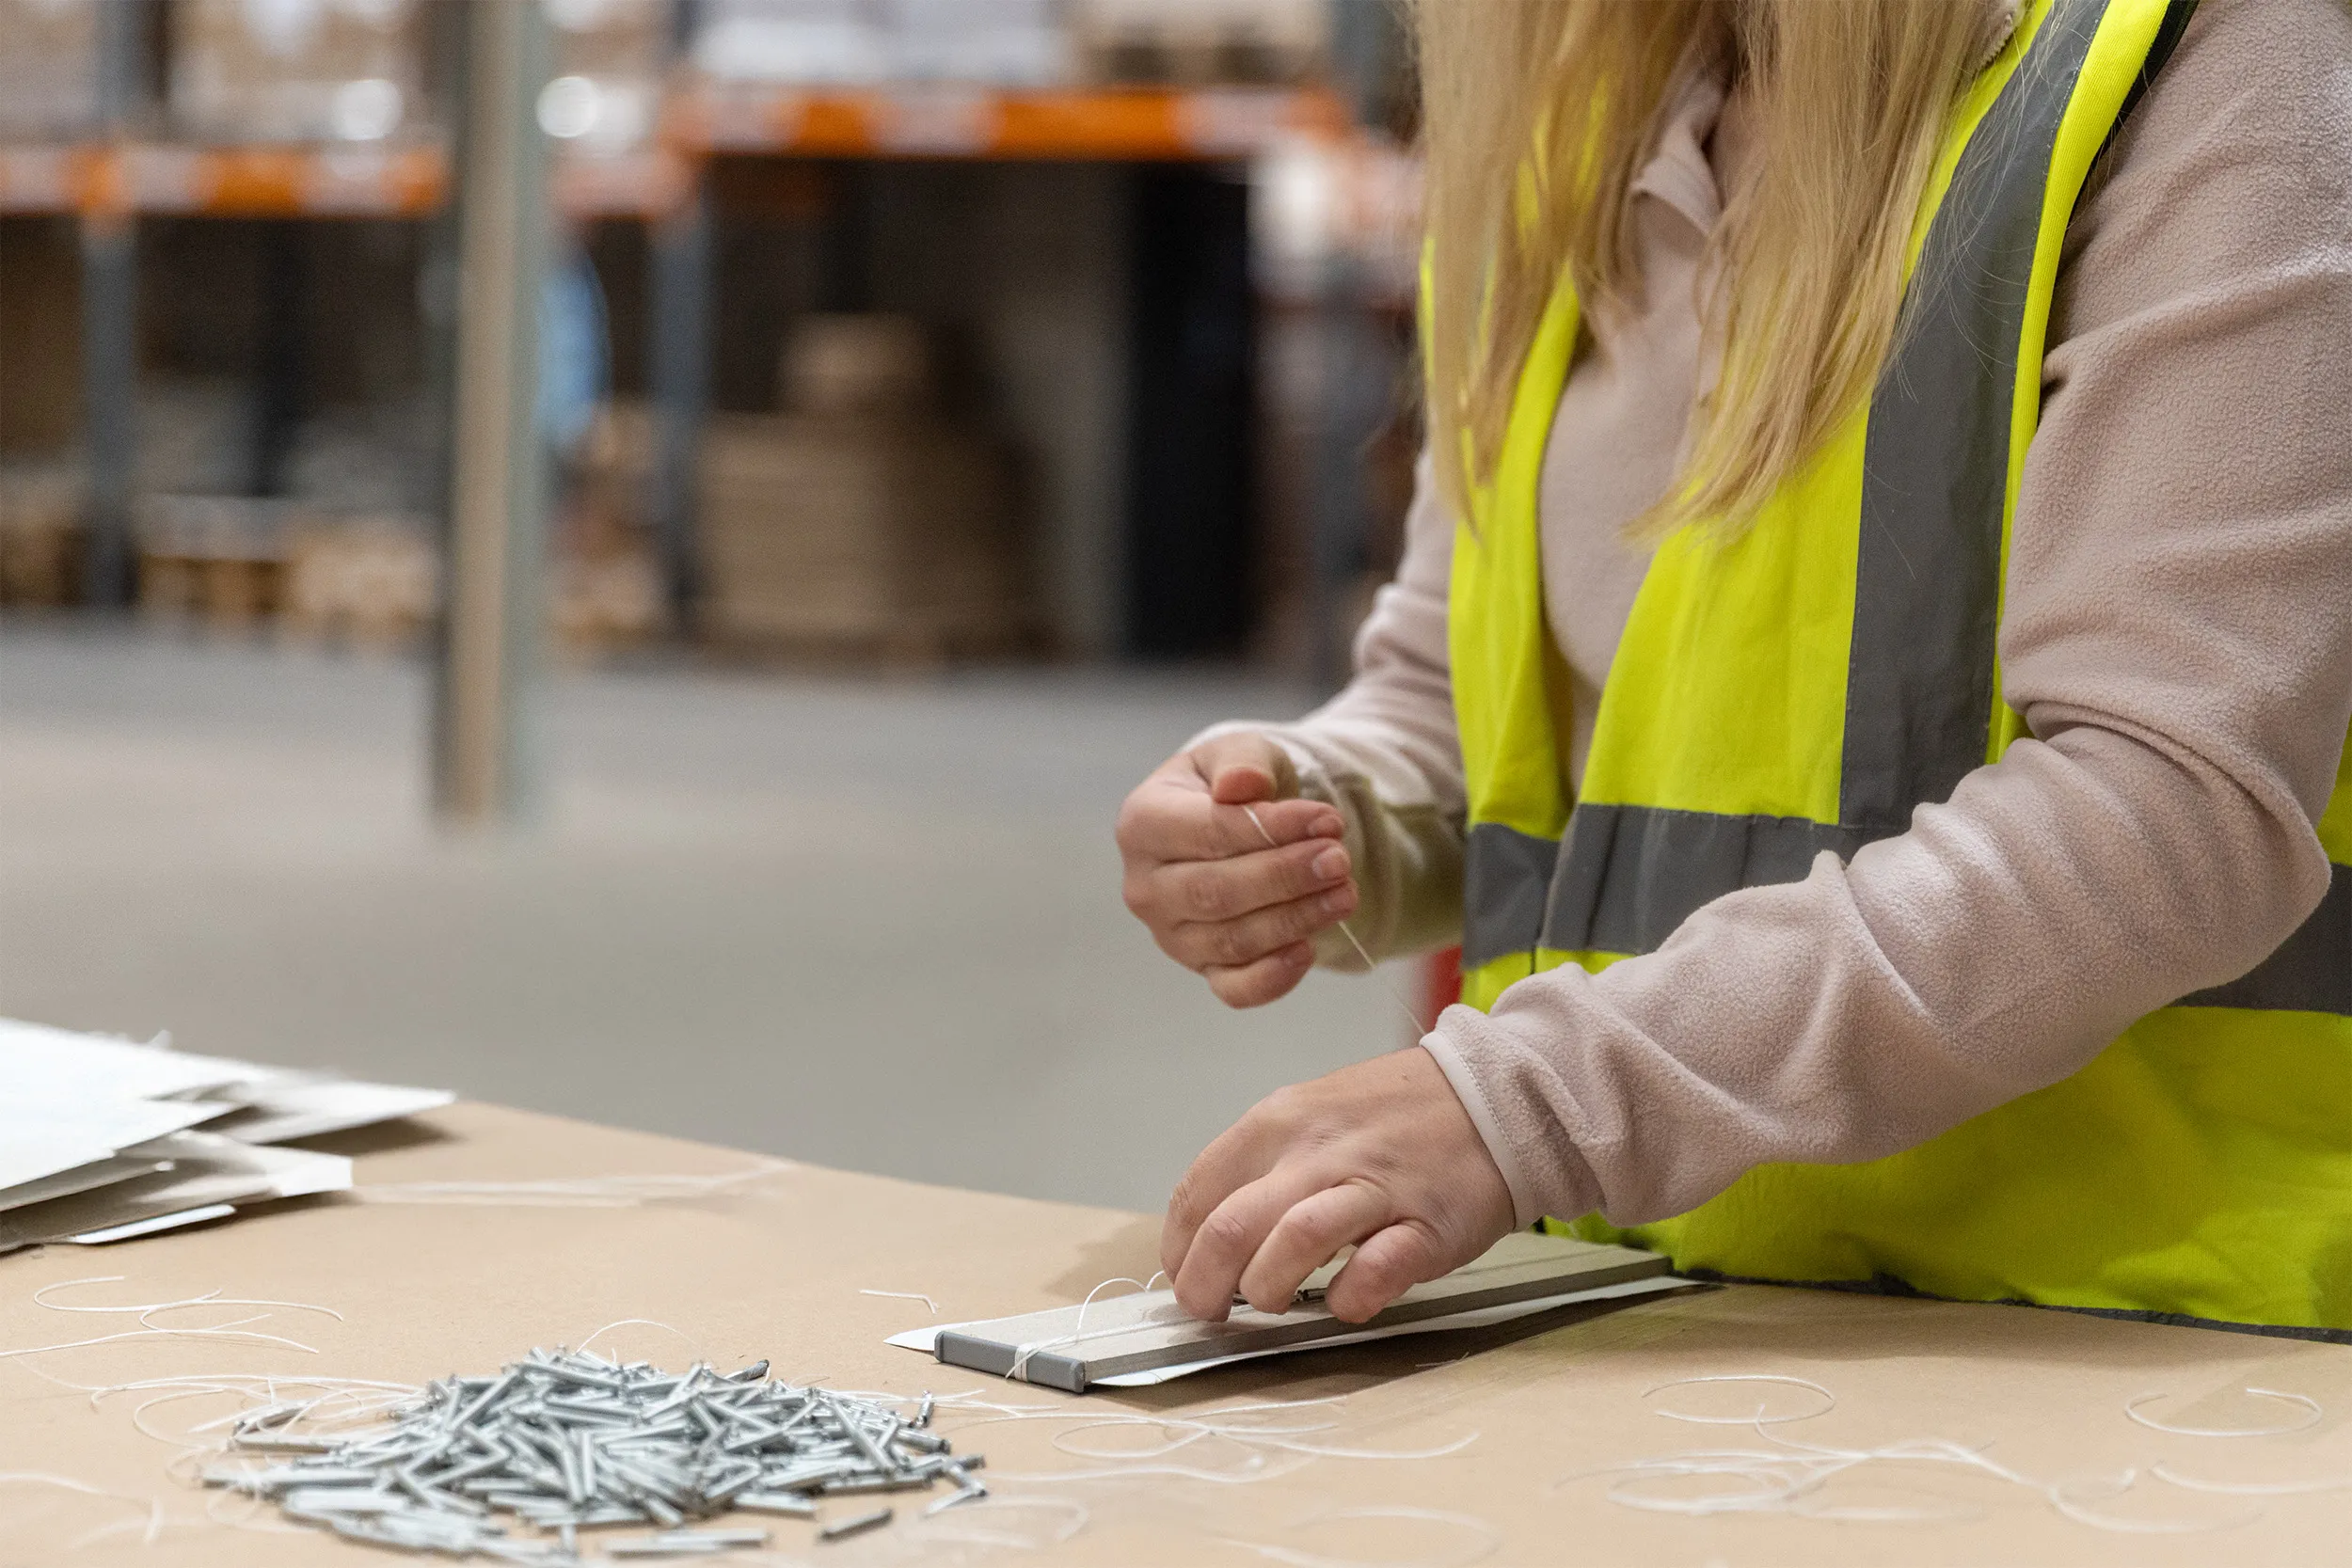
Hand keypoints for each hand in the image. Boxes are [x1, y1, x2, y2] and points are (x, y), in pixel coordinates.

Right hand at [1116, 732, 1358, 1007]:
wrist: (1232, 824)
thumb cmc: (1230, 785)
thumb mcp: (1237, 753)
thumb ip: (1242, 762)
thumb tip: (1240, 786)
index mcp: (1142, 824)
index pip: (1208, 832)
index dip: (1271, 829)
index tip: (1328, 820)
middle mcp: (1145, 886)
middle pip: (1216, 892)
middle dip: (1285, 878)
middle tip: (1340, 861)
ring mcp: (1170, 934)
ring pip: (1232, 940)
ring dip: (1295, 919)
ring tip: (1344, 893)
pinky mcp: (1201, 967)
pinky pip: (1234, 988)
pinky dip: (1272, 979)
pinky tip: (1309, 950)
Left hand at [1160, 1047, 1515, 1324]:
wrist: (1495, 1096)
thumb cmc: (1395, 1117)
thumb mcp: (1312, 1116)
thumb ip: (1263, 1165)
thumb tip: (1210, 1233)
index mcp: (1278, 1122)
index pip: (1197, 1193)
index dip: (1179, 1249)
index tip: (1184, 1276)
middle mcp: (1316, 1151)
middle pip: (1230, 1227)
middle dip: (1205, 1285)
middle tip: (1212, 1311)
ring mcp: (1372, 1186)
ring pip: (1291, 1244)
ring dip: (1268, 1289)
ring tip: (1274, 1302)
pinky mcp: (1425, 1225)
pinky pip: (1375, 1272)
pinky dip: (1350, 1298)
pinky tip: (1346, 1301)